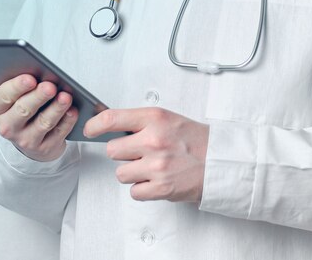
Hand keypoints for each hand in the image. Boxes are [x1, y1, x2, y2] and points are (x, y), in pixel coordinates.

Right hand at [0, 64, 77, 161]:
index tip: (30, 78)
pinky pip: (58, 134)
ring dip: (56, 109)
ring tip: (66, 96)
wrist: (29, 137)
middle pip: (23, 110)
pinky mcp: (44, 148)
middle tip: (50, 86)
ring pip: (43, 123)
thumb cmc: (17, 106)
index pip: (2, 97)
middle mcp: (7, 126)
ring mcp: (25, 140)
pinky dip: (67, 122)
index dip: (16, 87)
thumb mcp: (3, 92)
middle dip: (38, 97)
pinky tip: (73, 111)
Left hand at [84, 108, 208, 202]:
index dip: (94, 125)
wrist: (222, 162)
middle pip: (113, 150)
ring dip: (133, 173)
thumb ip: (142, 122)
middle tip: (140, 154)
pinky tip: (156, 180)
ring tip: (152, 168)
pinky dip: (143, 190)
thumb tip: (113, 127)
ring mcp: (157, 165)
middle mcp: (154, 140)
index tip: (90, 130)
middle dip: (123, 154)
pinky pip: (134, 192)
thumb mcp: (169, 119)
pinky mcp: (162, 187)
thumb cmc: (197, 140)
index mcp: (155, 118)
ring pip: (121, 173)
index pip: (112, 118)